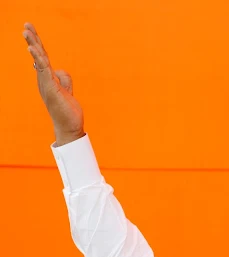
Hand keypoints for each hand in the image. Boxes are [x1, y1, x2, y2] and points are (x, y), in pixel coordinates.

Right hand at [23, 23, 84, 145]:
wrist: (69, 127)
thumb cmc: (67, 111)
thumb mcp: (67, 91)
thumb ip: (64, 80)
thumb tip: (60, 71)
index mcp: (48, 79)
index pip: (42, 58)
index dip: (37, 44)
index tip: (30, 29)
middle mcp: (44, 80)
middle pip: (38, 56)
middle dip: (32, 40)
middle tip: (26, 25)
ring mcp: (46, 84)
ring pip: (39, 61)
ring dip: (33, 45)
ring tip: (26, 32)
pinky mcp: (51, 89)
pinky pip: (44, 71)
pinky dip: (39, 60)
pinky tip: (34, 51)